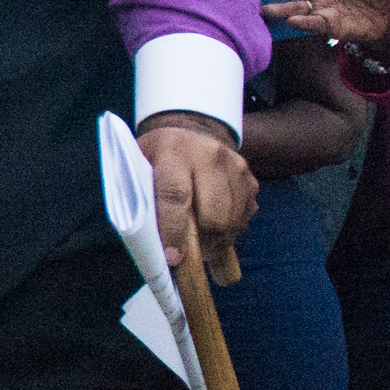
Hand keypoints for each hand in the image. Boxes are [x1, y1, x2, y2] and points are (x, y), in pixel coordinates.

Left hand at [141, 114, 253, 287]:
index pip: (176, 196)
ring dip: (217, 243)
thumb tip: (153, 245)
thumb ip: (143, 198)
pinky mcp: (250, 179)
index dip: (174, 231)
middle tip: (189, 258)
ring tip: (201, 247)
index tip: (172, 259)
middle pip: (213, 215)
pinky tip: (214, 231)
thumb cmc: (157, 156)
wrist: (190, 131)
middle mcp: (210, 156)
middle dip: (202, 245)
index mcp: (174, 151)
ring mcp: (235, 167)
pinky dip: (230, 232)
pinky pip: (244, 218)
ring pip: (232, 221)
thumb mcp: (138, 168)